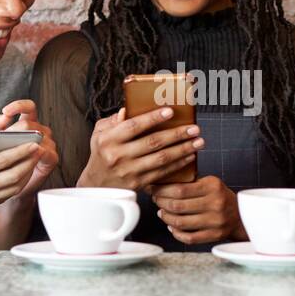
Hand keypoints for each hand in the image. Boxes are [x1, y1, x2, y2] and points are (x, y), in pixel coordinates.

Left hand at [0, 99, 57, 198]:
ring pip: (36, 136)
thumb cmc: (2, 161)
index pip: (28, 107)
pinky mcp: (52, 157)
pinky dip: (34, 153)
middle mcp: (40, 130)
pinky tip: (24, 157)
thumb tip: (2, 117)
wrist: (8, 186)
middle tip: (0, 141)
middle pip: (28, 123)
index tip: (6, 112)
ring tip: (7, 152)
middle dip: (12, 131)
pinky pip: (45, 152)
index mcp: (28, 122)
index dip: (18, 106)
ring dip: (21, 144)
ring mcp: (48, 143)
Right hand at [0, 134, 41, 222]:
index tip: (32, 144)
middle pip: (12, 176)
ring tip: (34, 161)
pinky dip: (19, 184)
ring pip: (13, 188)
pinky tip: (23, 173)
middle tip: (39, 151)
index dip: (19, 152)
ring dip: (27, 174)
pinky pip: (7, 195)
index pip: (1, 161)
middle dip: (29, 162)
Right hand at [77, 106, 203, 191]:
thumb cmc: (101, 154)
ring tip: (198, 142)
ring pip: (161, 158)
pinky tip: (189, 156)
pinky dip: (178, 164)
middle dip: (176, 134)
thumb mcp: (99, 134)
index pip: (133, 126)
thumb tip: (128, 109)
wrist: (97, 186)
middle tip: (194, 128)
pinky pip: (162, 172)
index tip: (170, 111)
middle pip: (152, 142)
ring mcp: (129, 171)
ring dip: (182, 149)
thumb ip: (113, 121)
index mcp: (109, 140)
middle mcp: (119, 155)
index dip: (152, 118)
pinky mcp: (139, 183)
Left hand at [150, 176, 245, 245]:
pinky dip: (176, 233)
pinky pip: (188, 237)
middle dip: (161, 202)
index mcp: (213, 186)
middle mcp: (216, 203)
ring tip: (161, 212)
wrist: (241, 215)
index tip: (153, 189)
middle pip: (177, 205)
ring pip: (180, 222)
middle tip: (156, 200)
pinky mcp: (214, 235)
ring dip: (165, 218)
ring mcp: (215, 221)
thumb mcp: (210, 184)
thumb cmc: (219, 197)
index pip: (180, 188)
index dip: (162, 190)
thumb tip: (160, 183)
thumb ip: (190, 183)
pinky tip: (171, 226)